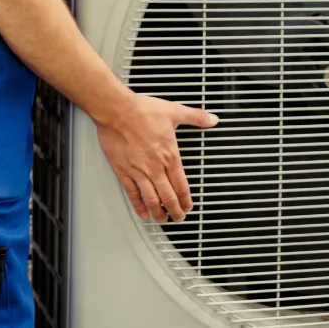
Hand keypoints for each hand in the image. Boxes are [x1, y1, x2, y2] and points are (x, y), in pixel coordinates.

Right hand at [96, 93, 218, 222]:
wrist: (117, 110)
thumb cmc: (142, 110)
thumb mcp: (174, 111)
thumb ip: (195, 117)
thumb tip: (211, 119)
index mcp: (169, 155)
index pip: (181, 185)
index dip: (186, 200)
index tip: (188, 206)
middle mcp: (155, 167)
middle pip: (169, 197)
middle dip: (176, 211)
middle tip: (178, 218)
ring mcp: (139, 171)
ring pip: (152, 200)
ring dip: (159, 213)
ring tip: (162, 219)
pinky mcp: (123, 171)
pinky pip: (133, 194)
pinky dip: (139, 206)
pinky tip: (142, 212)